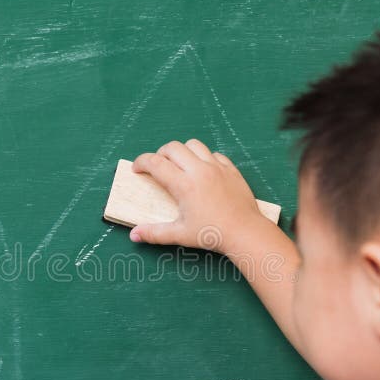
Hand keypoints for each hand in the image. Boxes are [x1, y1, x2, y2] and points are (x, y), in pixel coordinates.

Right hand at [129, 139, 264, 253]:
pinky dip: (203, 158)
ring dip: (182, 151)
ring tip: (180, 165)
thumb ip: (155, 233)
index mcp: (184, 185)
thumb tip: (134, 235)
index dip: (141, 162)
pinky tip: (202, 171)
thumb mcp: (180, 235)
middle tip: (157, 167)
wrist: (245, 232)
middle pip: (173, 147)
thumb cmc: (212, 234)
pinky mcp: (231, 169)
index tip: (137, 169)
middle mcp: (199, 170)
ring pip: (194, 145)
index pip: (155, 163)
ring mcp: (217, 167)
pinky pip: (214, 154)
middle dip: (160, 153)